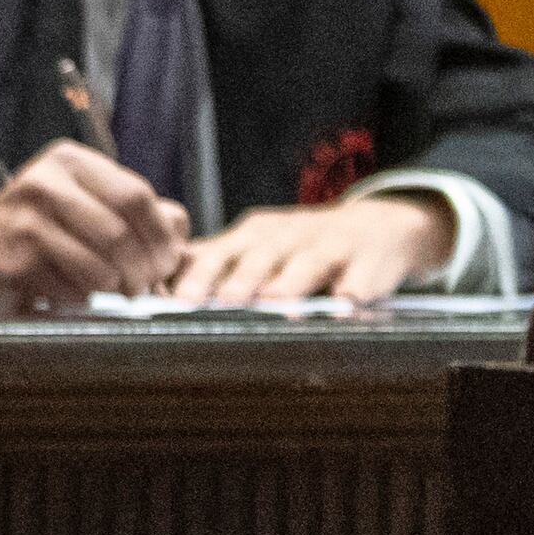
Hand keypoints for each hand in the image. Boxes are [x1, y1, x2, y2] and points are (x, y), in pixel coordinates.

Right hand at [0, 143, 193, 311]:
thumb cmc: (44, 223)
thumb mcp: (88, 200)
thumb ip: (138, 209)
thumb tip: (178, 227)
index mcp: (69, 161)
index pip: (134, 195)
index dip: (160, 235)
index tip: (167, 261)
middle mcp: (42, 183)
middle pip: (117, 234)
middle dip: (141, 270)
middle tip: (145, 287)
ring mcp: (22, 223)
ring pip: (95, 267)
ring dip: (114, 289)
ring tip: (114, 292)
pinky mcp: (9, 262)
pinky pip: (67, 291)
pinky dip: (81, 300)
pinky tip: (75, 294)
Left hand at [168, 192, 454, 305]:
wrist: (382, 226)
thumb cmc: (301, 248)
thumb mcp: (255, 247)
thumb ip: (210, 264)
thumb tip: (151, 286)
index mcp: (253, 238)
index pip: (218, 255)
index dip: (198, 276)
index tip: (176, 298)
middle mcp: (288, 238)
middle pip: (259, 259)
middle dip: (239, 282)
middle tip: (221, 304)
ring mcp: (331, 247)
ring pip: (307, 266)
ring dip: (290, 286)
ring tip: (276, 308)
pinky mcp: (372, 262)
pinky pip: (362, 279)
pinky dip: (354, 293)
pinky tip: (346, 308)